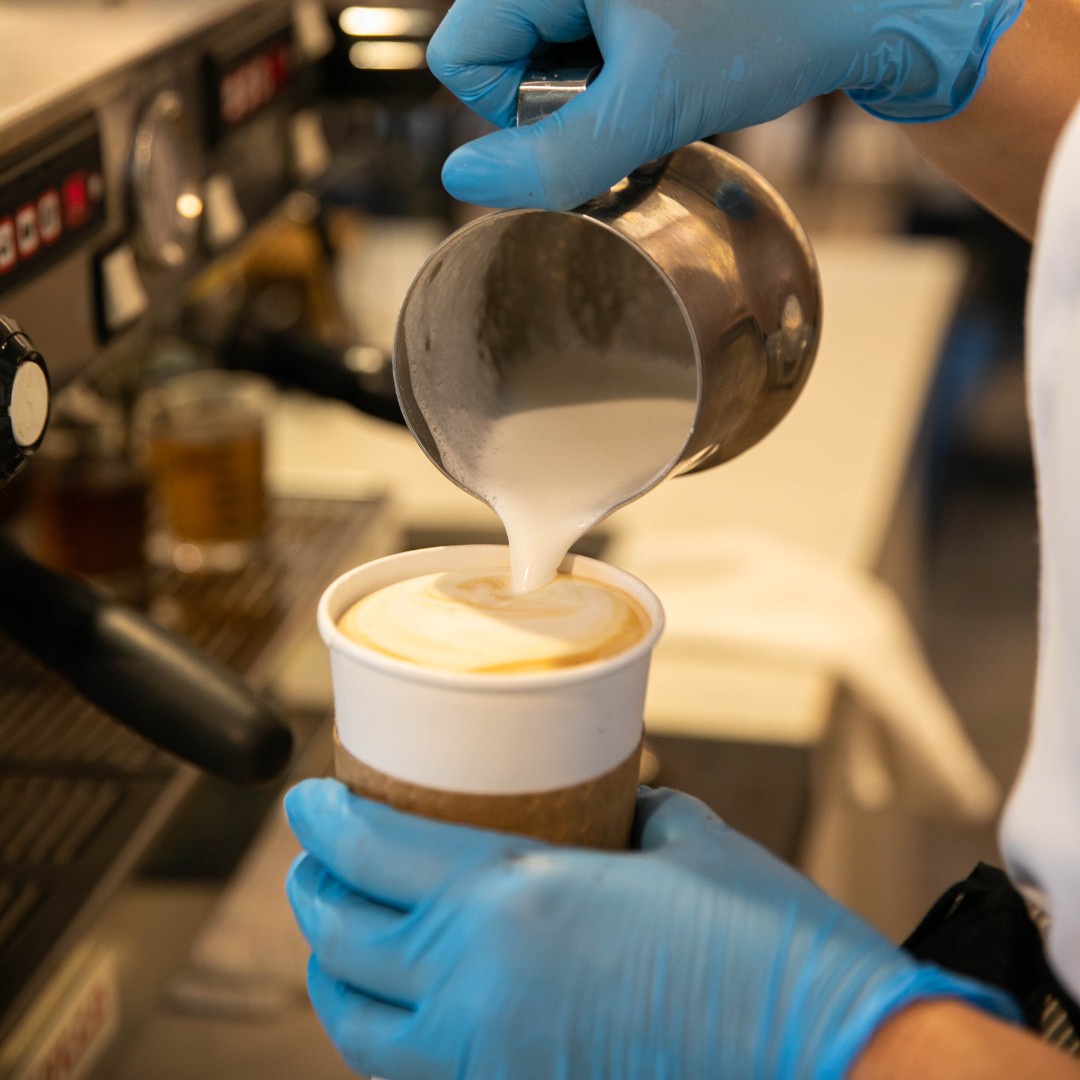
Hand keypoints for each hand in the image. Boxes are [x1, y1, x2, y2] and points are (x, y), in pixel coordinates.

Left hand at [285, 780, 1018, 1079]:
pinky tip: (402, 1004)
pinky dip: (383, 1032)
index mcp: (515, 900)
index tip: (306, 800)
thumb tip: (605, 809)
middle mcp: (482, 984)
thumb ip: (623, 818)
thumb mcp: (685, 842)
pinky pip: (412, 1070)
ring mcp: (493, 1058)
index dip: (323, 821)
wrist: (831, 1058)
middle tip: (315, 856)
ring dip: (333, 971)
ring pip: (359, 1025)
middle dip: (312, 890)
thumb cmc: (767, 947)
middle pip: (343, 938)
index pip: (373, 851)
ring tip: (337, 934)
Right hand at [427, 0, 1024, 209]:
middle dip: (562, 97)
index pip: (464, 55)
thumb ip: (554, 158)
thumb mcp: (653, 105)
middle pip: (500, 54)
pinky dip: (615, 72)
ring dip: (592, 89)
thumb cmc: (774, 25)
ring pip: (539, 53)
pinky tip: (666, 62)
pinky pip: (579, 43)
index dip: (516, 110)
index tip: (595, 110)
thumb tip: (464, 181)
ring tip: (661, 72)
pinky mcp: (621, 1)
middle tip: (639, 89)